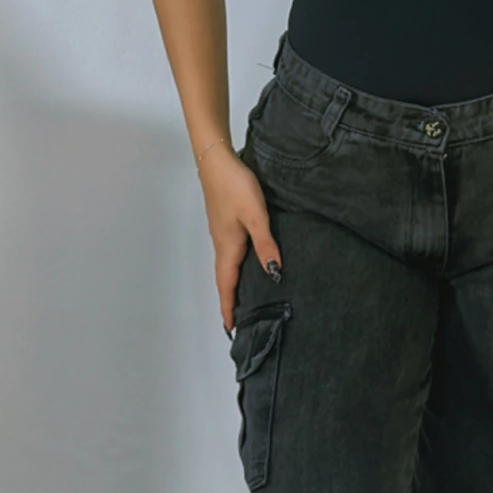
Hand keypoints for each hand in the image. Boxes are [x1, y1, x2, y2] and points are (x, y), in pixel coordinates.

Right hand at [196, 144, 282, 334]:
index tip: (230, 330)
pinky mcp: (225, 223)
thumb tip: (274, 273)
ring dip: (232, 284)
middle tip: (238, 321)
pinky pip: (230, 253)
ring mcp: (222, 234)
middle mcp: (222, 245)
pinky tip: (246, 263)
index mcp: (229, 248)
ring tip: (242, 299)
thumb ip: (266, 244)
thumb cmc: (235, 187)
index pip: (227, 286)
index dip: (228, 308)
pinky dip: (235, 267)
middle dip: (230, 301)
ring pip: (227, 266)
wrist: (217, 162)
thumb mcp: (256, 216)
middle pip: (225, 279)